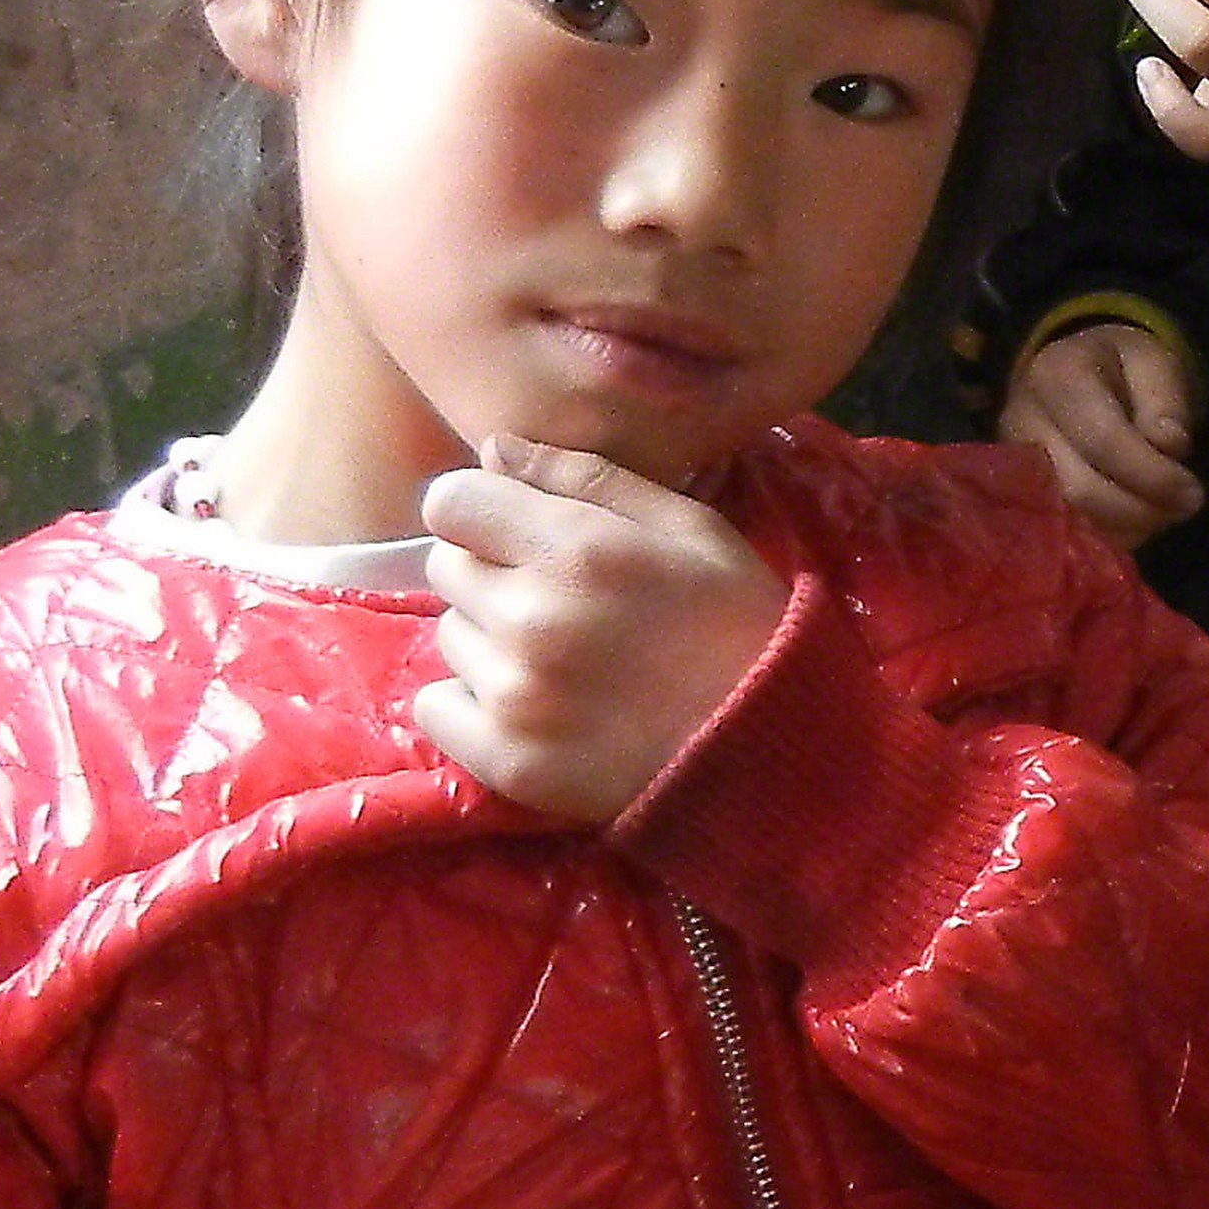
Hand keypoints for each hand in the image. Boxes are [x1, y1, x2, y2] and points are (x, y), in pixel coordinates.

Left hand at [414, 438, 788, 821]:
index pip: (451, 503)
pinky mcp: (506, 759)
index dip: (483, 514)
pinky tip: (530, 707)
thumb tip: (493, 449)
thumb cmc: (739, 624)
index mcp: (577, 549)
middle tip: (558, 605)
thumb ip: (587, 479)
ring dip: (489, 641)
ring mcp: (514, 694)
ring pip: (448, 637)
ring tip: (558, 661)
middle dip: (492, 575)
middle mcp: (532, 617)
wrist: (773, 747)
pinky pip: (435, 708)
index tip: (520, 537)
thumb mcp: (690, 528)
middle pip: (446, 568)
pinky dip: (469, 704)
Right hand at [1004, 314, 1208, 548]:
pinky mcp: (1022, 495)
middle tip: (1184, 506)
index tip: (1192, 491)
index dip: (1152, 474)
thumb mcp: (1154, 362)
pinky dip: (1111, 535)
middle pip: (1081, 489)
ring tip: (1164, 510)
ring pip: (1072, 520)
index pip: (1102, 440)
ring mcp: (1015, 465)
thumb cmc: (1122, 367)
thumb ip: (1166, 400)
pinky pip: (1067, 533)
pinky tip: (1137, 519)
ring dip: (1129, 527)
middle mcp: (1021, 422)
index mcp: (1056, 376)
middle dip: (1142, 508)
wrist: (1079, 370)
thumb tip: (1169, 445)